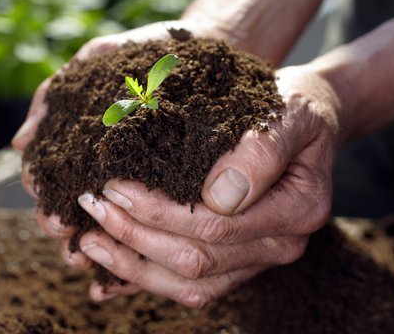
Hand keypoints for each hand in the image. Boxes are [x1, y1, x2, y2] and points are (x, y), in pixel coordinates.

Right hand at [12, 18, 239, 265]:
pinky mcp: (166, 192)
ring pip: (100, 224)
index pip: (49, 176)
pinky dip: (127, 250)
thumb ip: (56, 94)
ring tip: (86, 258)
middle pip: (67, 206)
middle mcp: (101, 166)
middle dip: (60, 224)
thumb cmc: (148, 51)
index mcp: (81, 141)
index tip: (49, 204)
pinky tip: (118, 272)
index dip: (44, 194)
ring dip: (87, 245)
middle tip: (66, 232)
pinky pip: (142, 228)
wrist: (209, 47)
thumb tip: (21, 142)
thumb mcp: (100, 60)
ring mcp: (132, 182)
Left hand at [75, 65, 340, 306]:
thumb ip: (262, 150)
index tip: (115, 185)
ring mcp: (256, 258)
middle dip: (135, 236)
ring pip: (189, 283)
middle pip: (196, 259)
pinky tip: (105, 280)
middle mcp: (278, 245)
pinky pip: (191, 285)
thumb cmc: (293, 107)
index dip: (159, 211)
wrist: (305, 116)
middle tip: (91, 206)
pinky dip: (146, 282)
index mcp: (295, 210)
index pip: (215, 225)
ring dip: (133, 266)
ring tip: (89, 240)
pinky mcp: (237, 262)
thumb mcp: (289, 112)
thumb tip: (220, 195)